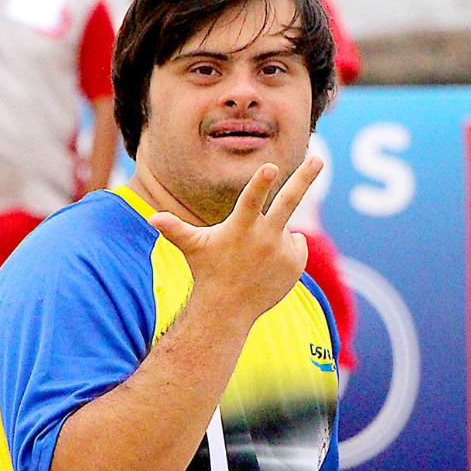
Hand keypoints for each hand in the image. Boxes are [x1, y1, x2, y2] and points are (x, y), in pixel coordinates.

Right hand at [148, 157, 321, 321]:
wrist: (228, 310)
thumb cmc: (207, 272)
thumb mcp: (191, 248)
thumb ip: (175, 229)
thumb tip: (152, 218)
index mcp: (240, 228)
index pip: (250, 200)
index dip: (260, 183)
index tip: (271, 167)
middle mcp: (264, 238)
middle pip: (288, 202)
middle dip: (304, 178)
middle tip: (318, 159)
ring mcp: (282, 252)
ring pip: (285, 228)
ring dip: (273, 234)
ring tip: (254, 257)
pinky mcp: (296, 265)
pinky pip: (297, 244)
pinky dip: (286, 248)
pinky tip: (268, 264)